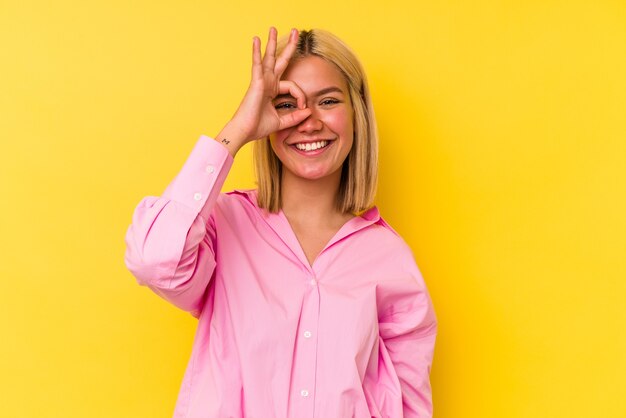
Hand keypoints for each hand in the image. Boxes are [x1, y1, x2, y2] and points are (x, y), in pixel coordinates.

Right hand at [218, 27, 311, 152]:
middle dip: (289, 47)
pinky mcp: (256, 82)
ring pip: (268, 57)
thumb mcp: (282, 121)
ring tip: (273, 28)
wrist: (245, 132)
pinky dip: (256, 52)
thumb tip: (308, 112)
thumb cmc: (258, 127)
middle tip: (296, 32)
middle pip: (280, 60)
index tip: (304, 108)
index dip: (301, 96)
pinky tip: (256, 40)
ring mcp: (261, 81)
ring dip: (271, 42)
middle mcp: (268, 83)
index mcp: (273, 91)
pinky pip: (257, 64)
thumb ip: (295, 116)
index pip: (293, 86)